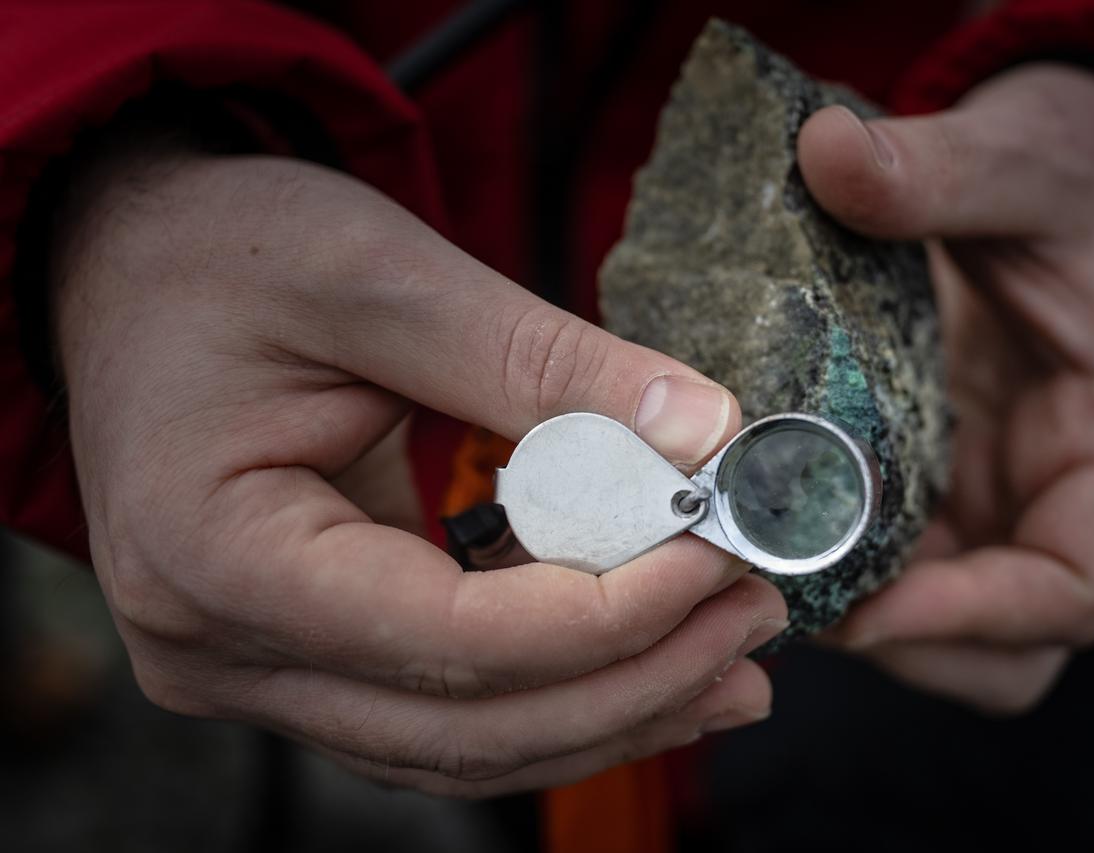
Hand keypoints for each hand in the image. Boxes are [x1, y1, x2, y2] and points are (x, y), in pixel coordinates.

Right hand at [53, 142, 786, 794]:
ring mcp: (253, 670)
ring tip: (734, 665)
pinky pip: (442, 714)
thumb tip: (706, 434)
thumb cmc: (224, 254)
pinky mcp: (300, 656)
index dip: (606, 617)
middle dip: (633, 679)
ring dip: (609, 710)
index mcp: (213, 554)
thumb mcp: (382, 277)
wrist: (131, 270)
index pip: (448, 641)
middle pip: (465, 725)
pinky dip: (553, 696)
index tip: (720, 556)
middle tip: (756, 615)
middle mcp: (216, 650)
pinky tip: (647, 665)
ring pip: (462, 745)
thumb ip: (543, 365)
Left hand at [797, 65, 1093, 711]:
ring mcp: (996, 496)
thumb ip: (940, 166)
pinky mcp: (941, 481)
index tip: (864, 606)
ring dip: (857, 617)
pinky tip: (762, 526)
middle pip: (1003, 644)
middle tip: (788, 597)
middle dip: (902, 640)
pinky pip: (897, 564)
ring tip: (759, 571)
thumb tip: (827, 151)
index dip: (972, 618)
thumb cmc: (1078, 175)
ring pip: (943, 622)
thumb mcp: (1025, 159)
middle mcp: (1056, 494)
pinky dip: (838, 567)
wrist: (1069, 176)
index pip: (1069, 590)